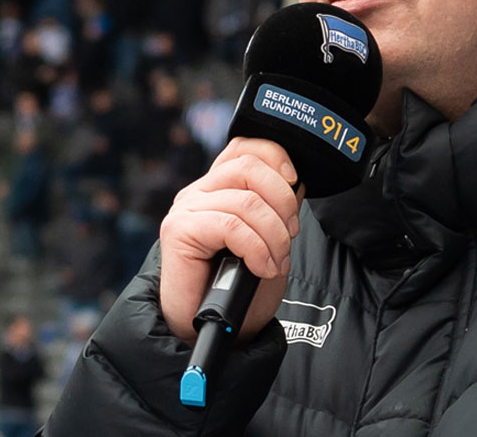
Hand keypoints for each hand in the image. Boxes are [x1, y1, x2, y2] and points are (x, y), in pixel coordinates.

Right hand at [158, 137, 302, 343]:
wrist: (214, 327)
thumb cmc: (241, 287)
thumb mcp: (270, 239)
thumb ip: (278, 208)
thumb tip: (297, 183)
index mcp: (219, 187)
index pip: (245, 148)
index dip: (275, 156)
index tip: (295, 183)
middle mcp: (200, 192)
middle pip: (249, 166)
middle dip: (283, 201)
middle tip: (291, 235)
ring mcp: (187, 209)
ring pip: (246, 200)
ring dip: (274, 234)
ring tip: (277, 262)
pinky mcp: (179, 230)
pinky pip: (231, 225)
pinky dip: (257, 248)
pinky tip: (262, 268)